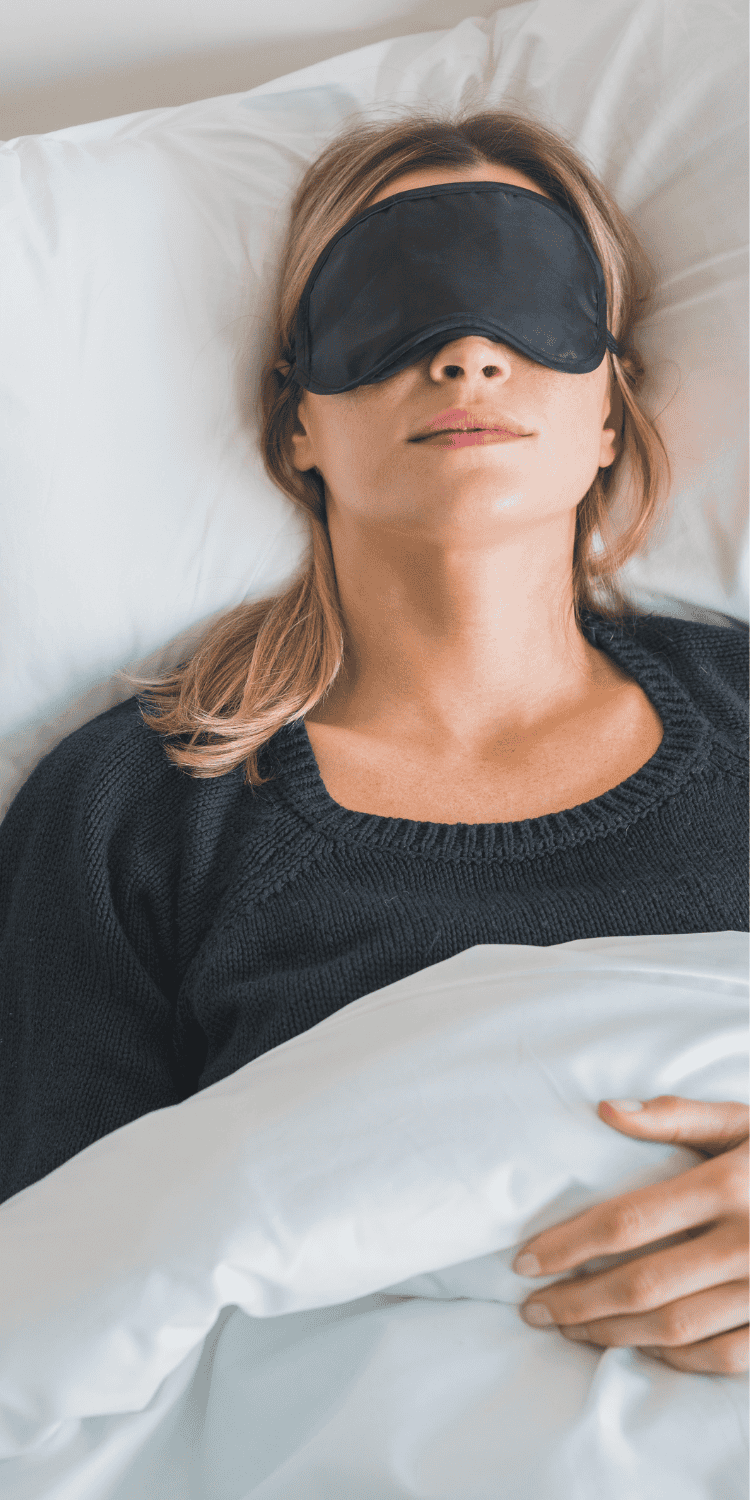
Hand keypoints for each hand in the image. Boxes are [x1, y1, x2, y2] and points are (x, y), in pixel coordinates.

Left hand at [513, 1096, 748, 1374]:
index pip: (627, 1221)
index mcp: (730, 1182)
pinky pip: (723, 1357)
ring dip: (612, 1334)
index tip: (524, 1260)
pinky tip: (638, 1347)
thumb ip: (679, 1115)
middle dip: (577, 1301)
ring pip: (676, 1327)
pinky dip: (674, 1359)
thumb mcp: (748, 1119)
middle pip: (642, 1283)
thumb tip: (606, 1109)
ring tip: (568, 1329)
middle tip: (532, 1308)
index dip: (568, 1245)